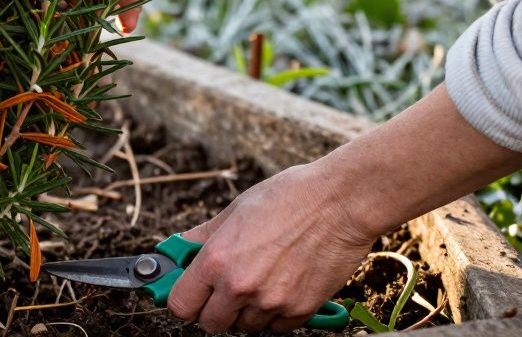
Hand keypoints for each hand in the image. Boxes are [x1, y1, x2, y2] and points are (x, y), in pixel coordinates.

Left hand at [167, 164, 376, 333]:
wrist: (340, 202)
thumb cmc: (290, 197)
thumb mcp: (236, 209)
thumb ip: (204, 236)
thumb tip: (181, 247)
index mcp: (217, 260)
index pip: (180, 305)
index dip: (183, 300)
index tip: (189, 293)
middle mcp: (240, 287)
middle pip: (210, 324)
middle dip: (213, 309)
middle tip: (224, 288)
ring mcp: (271, 302)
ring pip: (245, 327)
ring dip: (247, 311)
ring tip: (261, 279)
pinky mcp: (300, 310)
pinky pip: (276, 327)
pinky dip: (275, 314)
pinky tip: (281, 286)